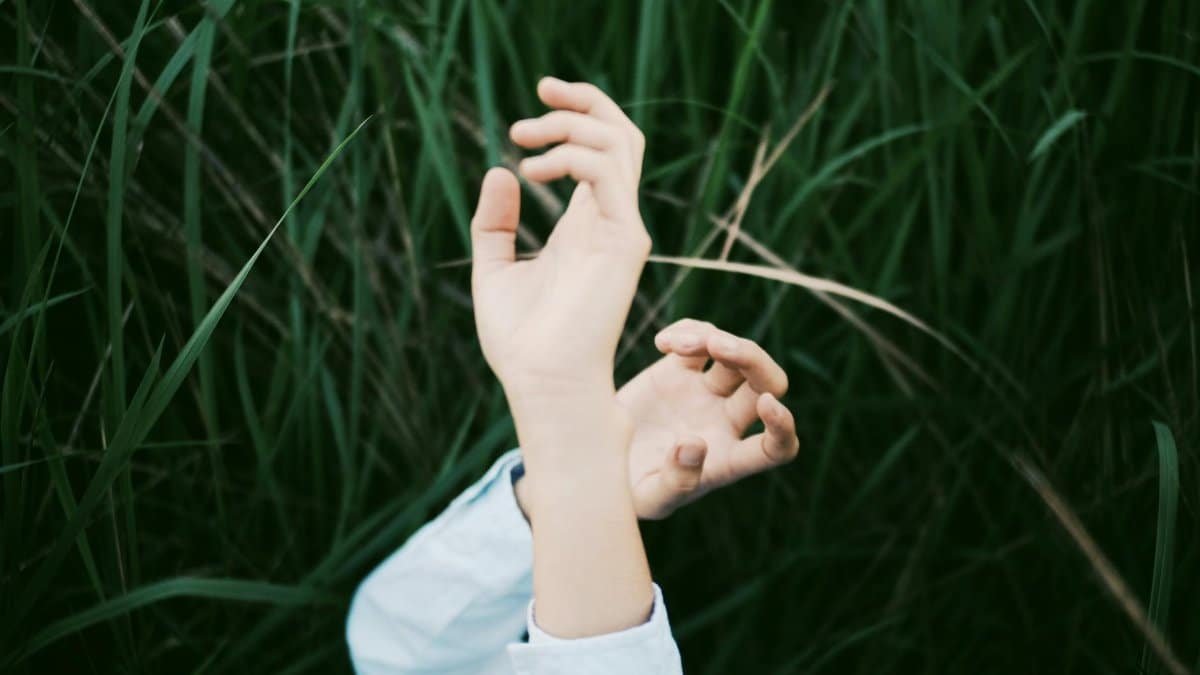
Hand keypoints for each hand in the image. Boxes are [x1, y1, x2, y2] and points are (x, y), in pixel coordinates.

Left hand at [470, 78, 655, 637]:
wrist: (541, 383)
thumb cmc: (521, 342)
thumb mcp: (494, 269)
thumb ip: (497, 223)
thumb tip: (499, 171)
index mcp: (586, 225)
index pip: (601, 152)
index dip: (578, 112)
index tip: (539, 94)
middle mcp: (611, 221)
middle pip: (622, 136)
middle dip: (583, 100)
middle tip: (538, 90)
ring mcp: (622, 229)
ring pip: (620, 143)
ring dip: (570, 124)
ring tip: (523, 139)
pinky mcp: (623, 241)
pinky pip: (607, 172)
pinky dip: (571, 155)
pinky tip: (532, 173)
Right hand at [618, 319, 800, 518]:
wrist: (594, 461)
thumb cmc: (624, 493)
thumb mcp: (647, 499)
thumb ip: (675, 482)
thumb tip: (696, 444)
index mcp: (727, 460)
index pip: (778, 447)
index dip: (783, 426)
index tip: (767, 405)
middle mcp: (724, 423)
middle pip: (768, 385)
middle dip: (753, 360)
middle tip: (718, 348)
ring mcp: (705, 393)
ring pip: (737, 355)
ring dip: (717, 339)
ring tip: (676, 345)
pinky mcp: (679, 371)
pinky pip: (702, 338)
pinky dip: (690, 331)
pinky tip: (662, 343)